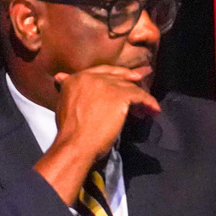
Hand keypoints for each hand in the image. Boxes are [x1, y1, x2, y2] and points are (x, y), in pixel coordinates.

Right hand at [34, 65, 160, 203]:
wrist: (76, 143)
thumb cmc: (70, 131)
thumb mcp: (65, 103)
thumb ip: (71, 89)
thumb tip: (62, 77)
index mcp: (77, 78)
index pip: (102, 71)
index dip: (117, 73)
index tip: (130, 76)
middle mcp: (92, 77)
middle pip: (118, 77)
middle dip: (132, 80)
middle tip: (145, 78)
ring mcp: (107, 85)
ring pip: (130, 87)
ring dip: (141, 98)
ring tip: (148, 107)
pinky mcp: (120, 95)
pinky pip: (140, 96)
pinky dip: (149, 103)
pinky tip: (153, 110)